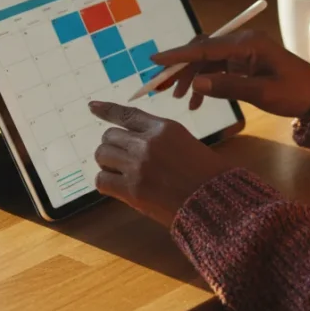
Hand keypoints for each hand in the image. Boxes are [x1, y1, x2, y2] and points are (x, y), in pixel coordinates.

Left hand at [89, 101, 231, 227]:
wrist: (217, 203)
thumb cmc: (211, 176)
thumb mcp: (189, 145)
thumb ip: (162, 141)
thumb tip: (138, 145)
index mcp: (165, 128)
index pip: (127, 114)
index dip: (107, 110)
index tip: (92, 107)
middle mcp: (147, 143)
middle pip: (110, 136)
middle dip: (113, 147)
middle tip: (122, 160)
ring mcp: (137, 166)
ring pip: (102, 155)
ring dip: (107, 163)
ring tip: (120, 173)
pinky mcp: (131, 190)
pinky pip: (101, 180)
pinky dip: (106, 183)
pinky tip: (118, 188)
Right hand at [151, 30, 309, 117]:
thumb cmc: (295, 92)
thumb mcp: (262, 93)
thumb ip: (228, 87)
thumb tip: (196, 83)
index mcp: (248, 43)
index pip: (206, 46)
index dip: (179, 54)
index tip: (156, 60)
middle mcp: (243, 43)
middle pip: (203, 50)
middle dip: (182, 68)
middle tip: (164, 88)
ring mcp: (243, 52)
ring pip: (207, 60)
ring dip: (192, 78)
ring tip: (182, 100)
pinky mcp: (244, 63)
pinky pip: (217, 69)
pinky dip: (205, 83)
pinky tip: (198, 101)